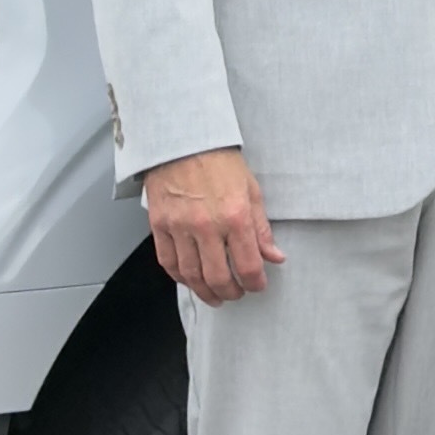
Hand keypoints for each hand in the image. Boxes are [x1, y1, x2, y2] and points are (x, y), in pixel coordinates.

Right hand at [142, 147, 279, 304]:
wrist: (182, 139)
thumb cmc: (218, 160)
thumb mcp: (251, 190)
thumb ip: (262, 228)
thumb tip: (275, 256)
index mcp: (235, 216)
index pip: (248, 265)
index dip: (255, 283)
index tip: (258, 285)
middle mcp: (207, 225)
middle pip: (218, 277)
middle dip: (231, 292)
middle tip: (237, 294)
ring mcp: (180, 227)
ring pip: (192, 275)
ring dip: (205, 291)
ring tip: (216, 295)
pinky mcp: (159, 225)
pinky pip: (168, 262)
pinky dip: (180, 277)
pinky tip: (190, 280)